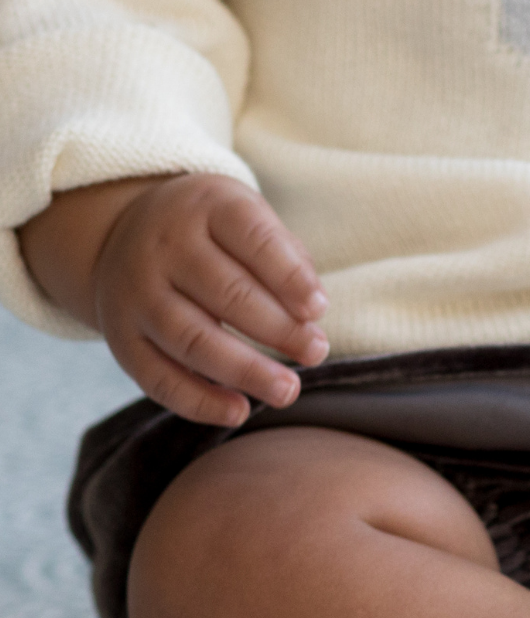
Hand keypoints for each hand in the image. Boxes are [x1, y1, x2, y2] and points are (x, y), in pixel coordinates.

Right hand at [21, 173, 328, 425]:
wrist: (126, 235)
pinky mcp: (123, 339)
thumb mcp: (248, 221)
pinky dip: (201, 402)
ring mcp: (137, 294)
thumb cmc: (213, 237)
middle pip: (227, 293)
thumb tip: (311, 312)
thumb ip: (286, 259)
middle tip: (317, 352)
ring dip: (246, 372)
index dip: (289, 276)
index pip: (252, 237)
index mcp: (205, 206)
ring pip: (194, 340)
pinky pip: (160, 378)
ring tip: (288, 390)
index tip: (318, 309)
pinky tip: (239, 411)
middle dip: (278, 329)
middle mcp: (162, 245)